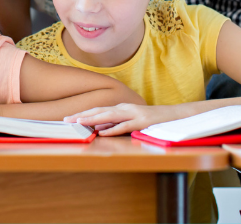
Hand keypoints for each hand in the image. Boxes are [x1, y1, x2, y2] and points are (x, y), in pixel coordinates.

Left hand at [64, 103, 188, 135]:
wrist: (174, 115)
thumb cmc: (151, 120)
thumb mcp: (130, 121)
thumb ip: (115, 123)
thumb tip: (99, 128)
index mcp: (121, 108)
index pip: (97, 109)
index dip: (82, 113)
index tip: (68, 118)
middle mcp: (124, 108)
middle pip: (99, 110)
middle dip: (82, 115)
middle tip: (66, 120)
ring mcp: (133, 114)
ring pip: (109, 115)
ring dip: (92, 119)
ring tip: (79, 123)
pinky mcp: (142, 121)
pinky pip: (125, 126)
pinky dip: (112, 129)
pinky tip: (102, 132)